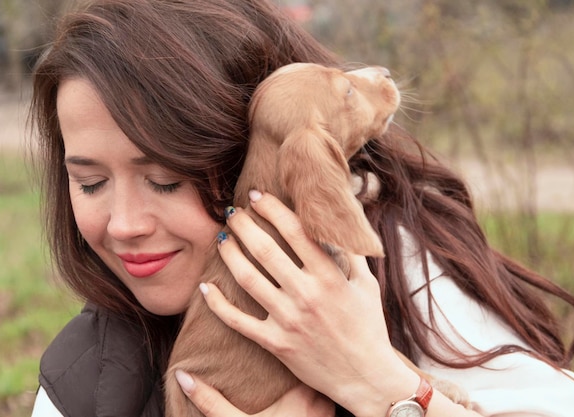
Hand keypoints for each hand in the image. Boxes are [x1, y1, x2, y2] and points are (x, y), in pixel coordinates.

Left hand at [201, 191, 412, 415]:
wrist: (366, 377)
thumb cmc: (368, 327)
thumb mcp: (367, 285)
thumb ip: (352, 252)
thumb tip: (344, 221)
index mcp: (330, 276)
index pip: (296, 232)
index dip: (272, 208)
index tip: (257, 195)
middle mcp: (307, 294)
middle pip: (266, 250)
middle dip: (244, 225)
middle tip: (232, 212)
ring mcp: (289, 320)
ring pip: (248, 279)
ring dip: (230, 254)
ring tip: (221, 239)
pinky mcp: (276, 343)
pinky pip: (239, 321)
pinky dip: (218, 305)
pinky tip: (204, 288)